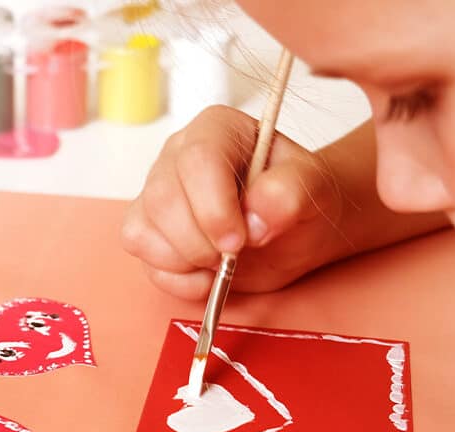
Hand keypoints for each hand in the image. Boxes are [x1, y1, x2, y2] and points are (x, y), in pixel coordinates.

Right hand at [121, 105, 344, 298]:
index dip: (213, 208)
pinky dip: (174, 278)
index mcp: (217, 130)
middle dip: (199, 242)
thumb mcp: (313, 187)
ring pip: (141, 231)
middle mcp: (177, 156)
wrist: (293, 228)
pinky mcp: (149, 230)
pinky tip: (207, 276)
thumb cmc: (296, 199)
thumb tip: (258, 212)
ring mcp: (157, 194)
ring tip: (223, 262)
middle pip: (163, 199)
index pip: (197, 159)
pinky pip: (142, 256)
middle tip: (235, 256)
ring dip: (185, 261)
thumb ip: (292, 190)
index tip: (239, 241)